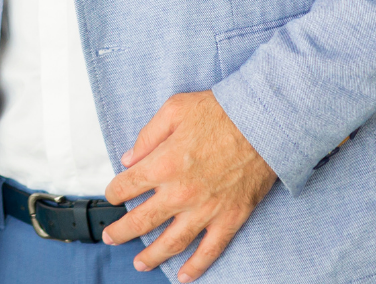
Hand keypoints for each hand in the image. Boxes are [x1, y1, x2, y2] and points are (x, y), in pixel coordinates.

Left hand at [102, 91, 276, 280]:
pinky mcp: (230, 218)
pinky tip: (183, 275)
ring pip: (172, 242)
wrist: (265, 124)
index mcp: (163, 164)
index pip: (127, 186)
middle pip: (142, 220)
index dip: (115, 192)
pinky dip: (196, 266)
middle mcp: (181, 193)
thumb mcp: (174, 109)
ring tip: (139, 264)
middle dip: (121, 231)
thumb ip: (147, 136)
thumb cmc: (221, 113)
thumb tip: (128, 158)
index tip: (113, 195)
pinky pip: (210, 250)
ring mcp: (206, 210)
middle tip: (110, 237)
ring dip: (152, 256)